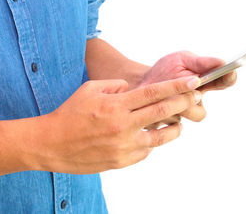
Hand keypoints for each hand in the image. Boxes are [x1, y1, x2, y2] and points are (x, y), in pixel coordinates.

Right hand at [35, 76, 201, 173]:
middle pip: (162, 112)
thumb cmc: (70, 113)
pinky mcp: (121, 161)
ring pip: (160, 138)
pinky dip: (150, 143)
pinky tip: (147, 136)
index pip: (154, 93)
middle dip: (183, 102)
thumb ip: (116, 85)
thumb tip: (133, 90)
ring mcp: (123, 146)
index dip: (176, 87)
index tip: (193, 82)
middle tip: (194, 97)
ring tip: (177, 123)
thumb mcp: (90, 89)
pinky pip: (145, 151)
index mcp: (116, 105)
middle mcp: (123, 126)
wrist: (51, 144)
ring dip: (173, 129)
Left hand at [139, 51, 236, 127]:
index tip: (230, 71)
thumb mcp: (183, 60)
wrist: (140, 83)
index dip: (228, 78)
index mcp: (205, 85)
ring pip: (180, 119)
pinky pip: (165, 121)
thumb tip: (222, 62)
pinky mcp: (165, 122)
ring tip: (163, 94)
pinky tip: (151, 102)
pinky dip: (158, 109)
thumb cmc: (165, 70)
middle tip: (190, 84)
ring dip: (174, 105)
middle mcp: (195, 103)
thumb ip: (201, 62)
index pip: (224, 82)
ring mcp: (181, 115)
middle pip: (200, 112)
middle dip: (191, 99)